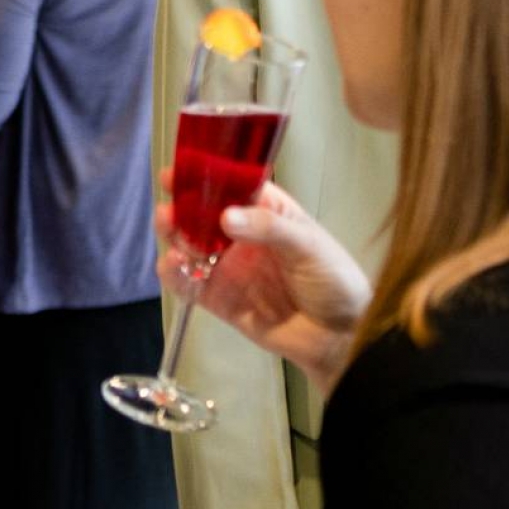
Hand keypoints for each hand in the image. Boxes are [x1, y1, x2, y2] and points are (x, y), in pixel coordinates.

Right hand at [159, 178, 368, 393]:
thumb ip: (268, 227)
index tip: (179, 171)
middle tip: (169, 207)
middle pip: (202, 215)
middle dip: (181, 207)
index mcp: (267, 213)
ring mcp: (229, 268)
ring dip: (173, 235)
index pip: (231, 187)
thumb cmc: (335, 281)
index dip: (204, 177)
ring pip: (189, 246)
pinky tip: (173, 264)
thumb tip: (225, 217)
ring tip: (167, 228)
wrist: (341, 338)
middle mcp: (242, 237)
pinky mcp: (220, 299)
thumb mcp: (308, 245)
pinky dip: (174, 274)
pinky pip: (188, 284)